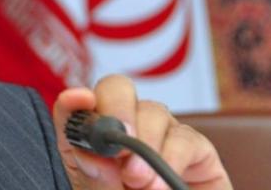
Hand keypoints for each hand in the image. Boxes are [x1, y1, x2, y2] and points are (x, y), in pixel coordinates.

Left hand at [52, 75, 231, 188]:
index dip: (73, 101)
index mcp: (91, 143)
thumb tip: (92, 155)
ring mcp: (160, 135)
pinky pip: (185, 137)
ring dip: (145, 144)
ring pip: (152, 111)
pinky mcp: (196, 150)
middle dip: (116, 110)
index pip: (75, 109)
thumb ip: (97, 180)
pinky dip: (172, 157)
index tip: (77, 100)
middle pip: (116, 90)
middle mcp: (125, 131)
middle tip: (118, 148)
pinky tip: (162, 184)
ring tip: (140, 182)